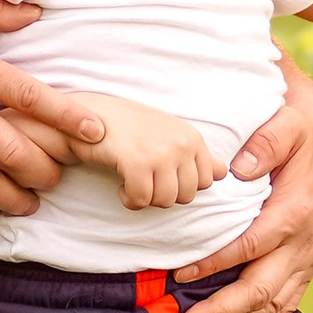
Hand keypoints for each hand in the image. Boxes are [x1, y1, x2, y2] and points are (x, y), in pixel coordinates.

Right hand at [76, 94, 225, 211]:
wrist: (89, 112)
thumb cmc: (129, 126)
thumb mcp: (168, 135)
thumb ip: (195, 155)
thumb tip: (223, 172)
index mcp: (191, 137)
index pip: (206, 181)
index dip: (182, 185)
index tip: (161, 176)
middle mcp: (181, 144)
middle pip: (187, 196)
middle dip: (163, 195)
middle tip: (144, 180)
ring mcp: (160, 152)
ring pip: (165, 201)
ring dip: (145, 198)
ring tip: (132, 182)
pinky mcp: (137, 162)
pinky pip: (140, 200)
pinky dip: (128, 199)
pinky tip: (120, 185)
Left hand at [175, 60, 312, 312]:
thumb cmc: (295, 129)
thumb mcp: (285, 123)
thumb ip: (266, 143)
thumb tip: (240, 169)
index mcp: (297, 209)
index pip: (252, 246)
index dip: (217, 264)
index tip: (180, 273)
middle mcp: (307, 241)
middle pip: (262, 289)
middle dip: (221, 311)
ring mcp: (308, 258)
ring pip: (273, 305)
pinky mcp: (306, 265)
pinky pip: (289, 306)